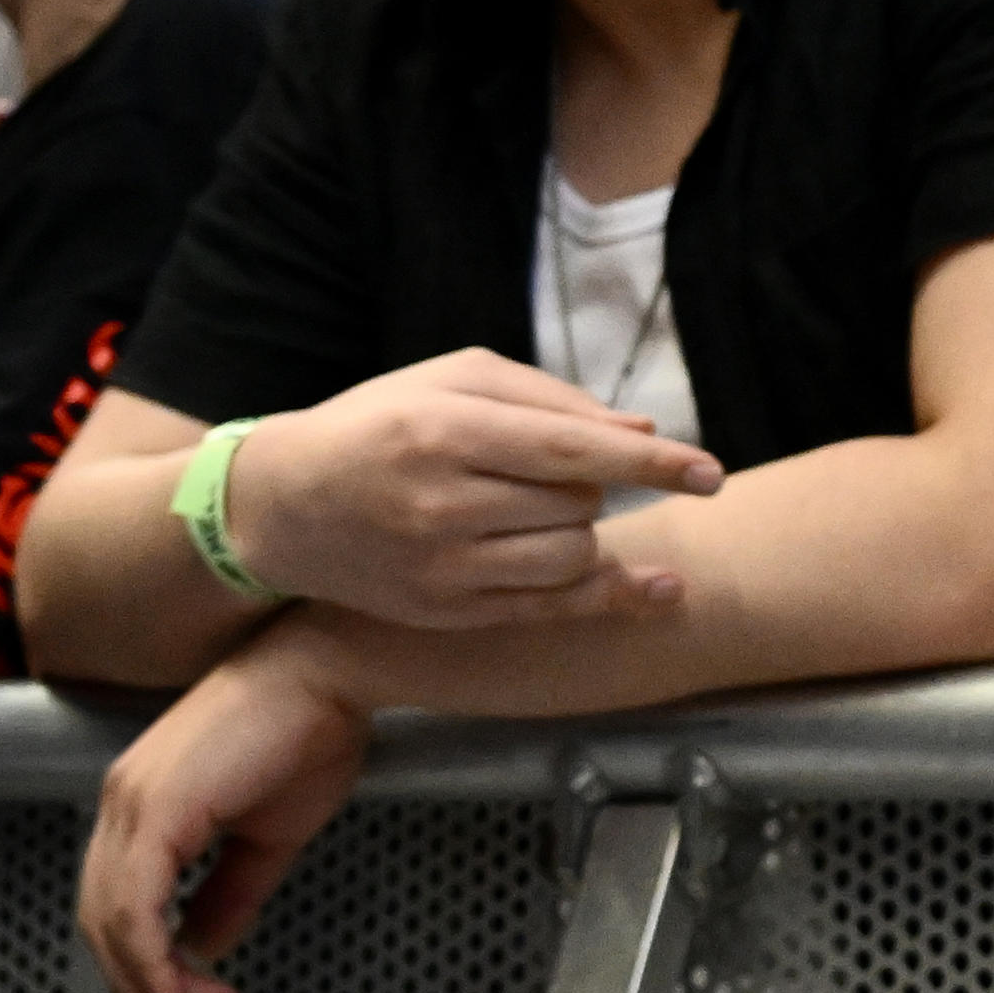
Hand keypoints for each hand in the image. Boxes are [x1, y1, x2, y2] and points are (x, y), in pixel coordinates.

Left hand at [78, 625, 373, 992]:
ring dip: (152, 985)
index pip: (116, 906)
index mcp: (142, 807)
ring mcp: (132, 805)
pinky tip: (181, 989)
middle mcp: (121, 805)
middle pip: (100, 923)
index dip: (141, 968)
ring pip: (111, 921)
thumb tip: (204, 947)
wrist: (331, 672)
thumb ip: (230, 892)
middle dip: (141, 990)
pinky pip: (136, 904)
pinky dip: (152, 958)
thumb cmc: (311, 732)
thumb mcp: (269, 834)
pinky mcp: (156, 808)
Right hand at [218, 351, 720, 626]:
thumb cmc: (378, 423)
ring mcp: (442, 569)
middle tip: (551, 470)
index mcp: (445, 432)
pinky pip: (550, 610)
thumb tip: (644, 434)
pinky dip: (608, 595)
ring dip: (584, 530)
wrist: (282, 506)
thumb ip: (550, 399)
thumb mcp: (453, 379)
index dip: (654, 465)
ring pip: (572, 558)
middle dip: (592, 485)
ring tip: (543, 508)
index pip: (573, 451)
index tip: (711, 473)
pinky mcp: (445, 613)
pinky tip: (657, 588)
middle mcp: (443, 505)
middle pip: (578, 505)